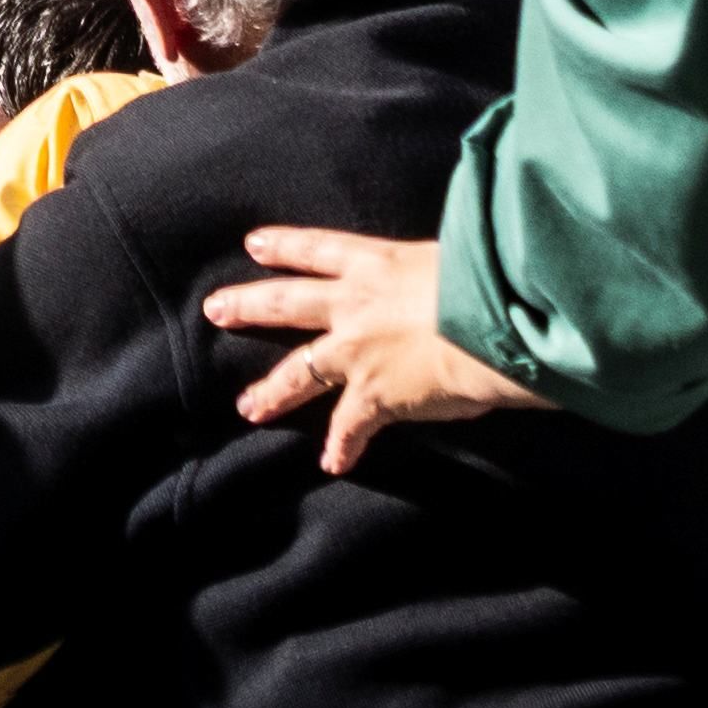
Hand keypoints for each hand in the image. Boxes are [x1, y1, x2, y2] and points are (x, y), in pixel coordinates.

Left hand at [202, 230, 549, 474]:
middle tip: (215, 309)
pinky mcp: (373, 395)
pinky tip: (334, 463)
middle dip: (248, 305)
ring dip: (271, 391)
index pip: (320, 248)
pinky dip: (344, 447)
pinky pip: (349, 427)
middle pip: (287, 302)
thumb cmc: (489, 281)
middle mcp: (356, 304)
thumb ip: (437, 269)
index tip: (254, 244)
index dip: (285, 245)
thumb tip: (452, 278)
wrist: (492, 322)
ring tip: (247, 407)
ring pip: (300, 371)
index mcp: (378, 263)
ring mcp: (357, 351)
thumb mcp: (454, 257)